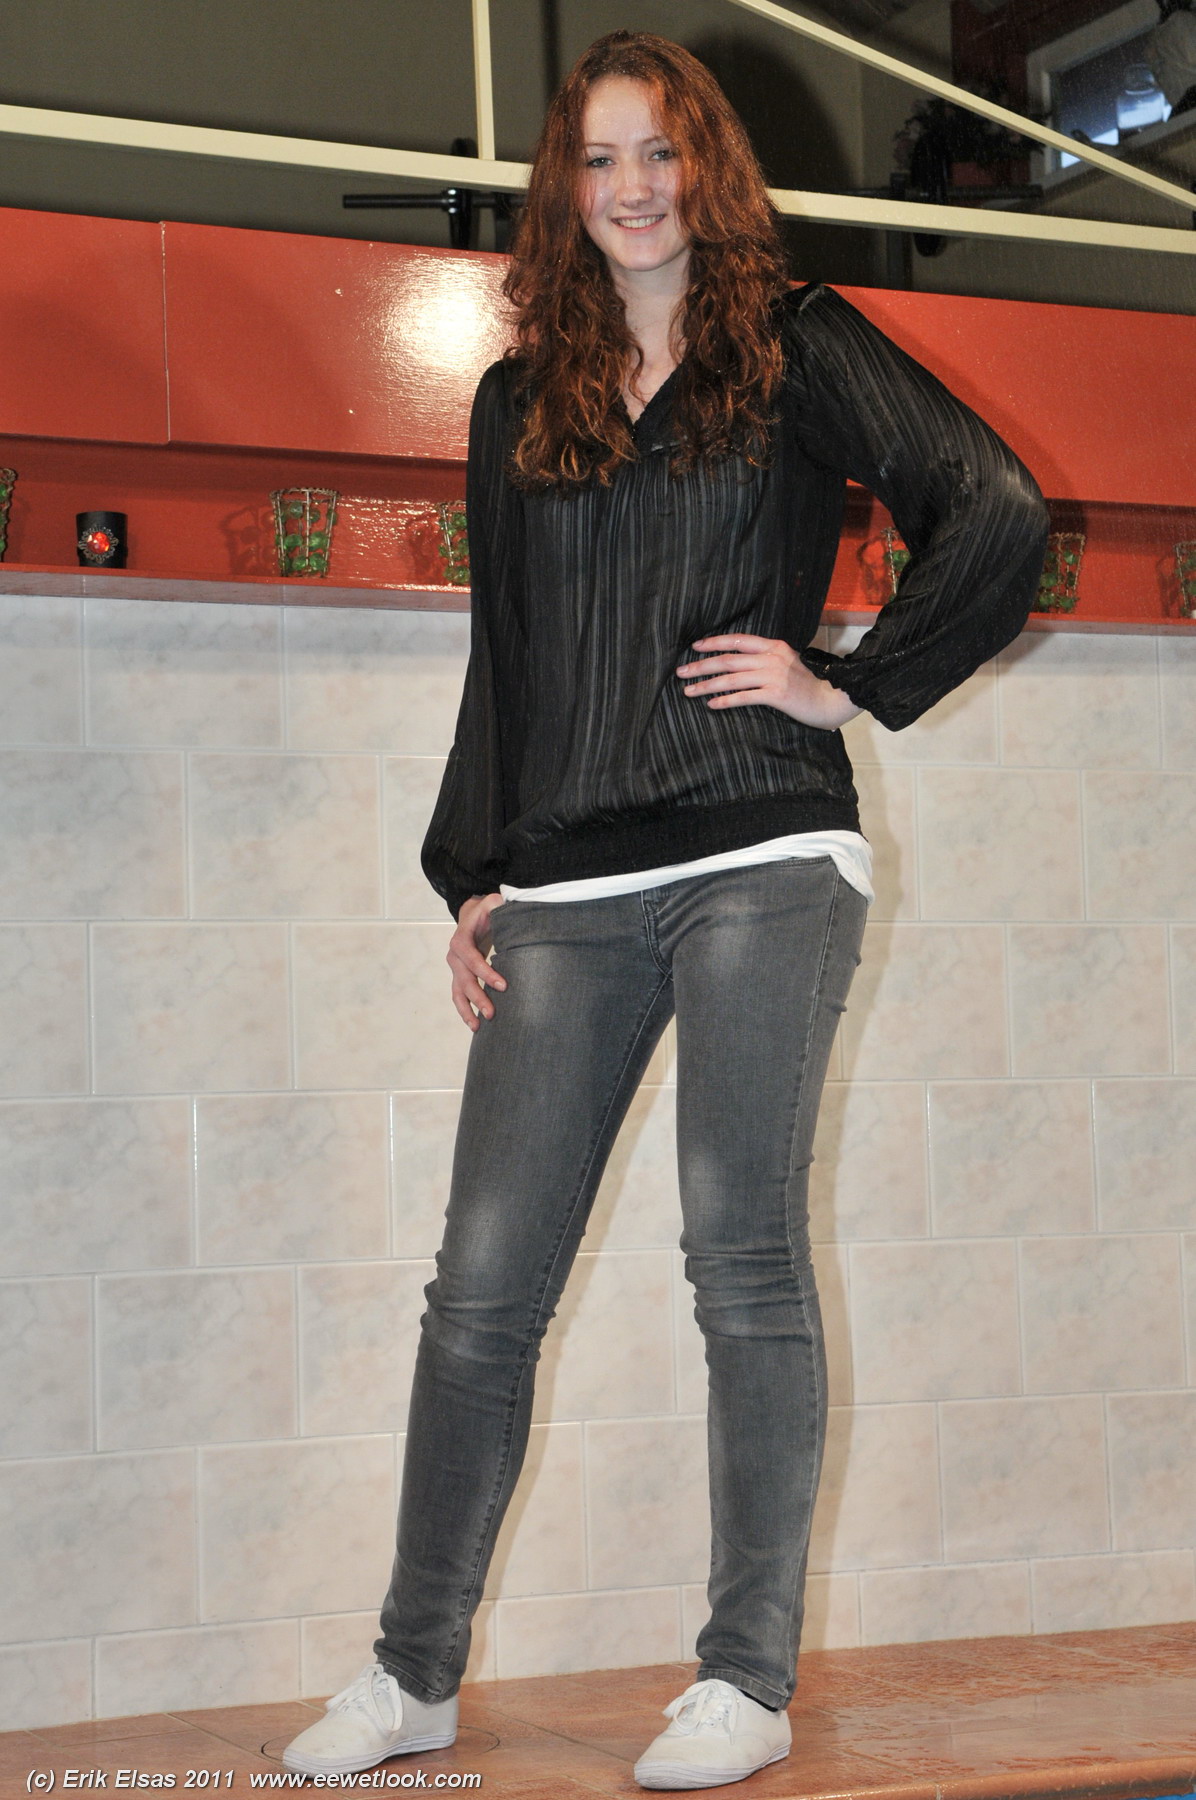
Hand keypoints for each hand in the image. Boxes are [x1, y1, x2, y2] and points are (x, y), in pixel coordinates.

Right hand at [448, 892, 508, 1030]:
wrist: (472, 916)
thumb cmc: (486, 911)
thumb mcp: (492, 903)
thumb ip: (497, 903)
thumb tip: (502, 903)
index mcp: (461, 939)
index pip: (471, 958)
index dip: (485, 972)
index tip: (503, 985)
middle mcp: (454, 956)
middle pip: (464, 979)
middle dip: (478, 997)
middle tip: (493, 1013)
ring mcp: (455, 968)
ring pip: (458, 992)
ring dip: (467, 1010)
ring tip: (479, 1026)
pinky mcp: (460, 976)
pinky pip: (459, 996)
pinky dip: (465, 1011)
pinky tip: (475, 1024)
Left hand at [675, 634, 860, 730]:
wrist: (831, 699)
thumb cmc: (809, 684)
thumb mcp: (789, 662)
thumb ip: (767, 658)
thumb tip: (741, 661)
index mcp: (774, 646)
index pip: (738, 640)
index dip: (714, 643)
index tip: (695, 647)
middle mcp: (772, 658)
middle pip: (729, 660)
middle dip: (701, 665)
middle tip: (681, 672)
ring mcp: (774, 676)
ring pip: (732, 679)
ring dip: (707, 684)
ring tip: (689, 690)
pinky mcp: (776, 695)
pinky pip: (744, 697)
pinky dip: (725, 701)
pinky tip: (711, 704)